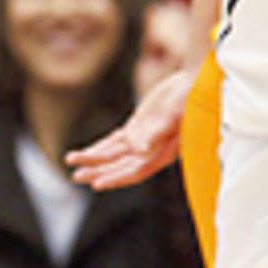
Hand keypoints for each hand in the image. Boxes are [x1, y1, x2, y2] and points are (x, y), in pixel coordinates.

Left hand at [66, 66, 195, 188]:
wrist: (195, 83)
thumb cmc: (189, 99)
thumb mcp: (174, 114)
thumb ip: (157, 132)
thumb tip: (140, 149)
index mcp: (162, 151)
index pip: (136, 170)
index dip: (117, 178)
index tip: (97, 184)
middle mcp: (152, 150)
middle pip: (121, 166)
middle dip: (99, 171)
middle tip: (76, 177)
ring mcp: (144, 138)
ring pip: (114, 154)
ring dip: (94, 159)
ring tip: (72, 161)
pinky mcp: (138, 126)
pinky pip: (115, 141)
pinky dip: (101, 147)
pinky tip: (88, 152)